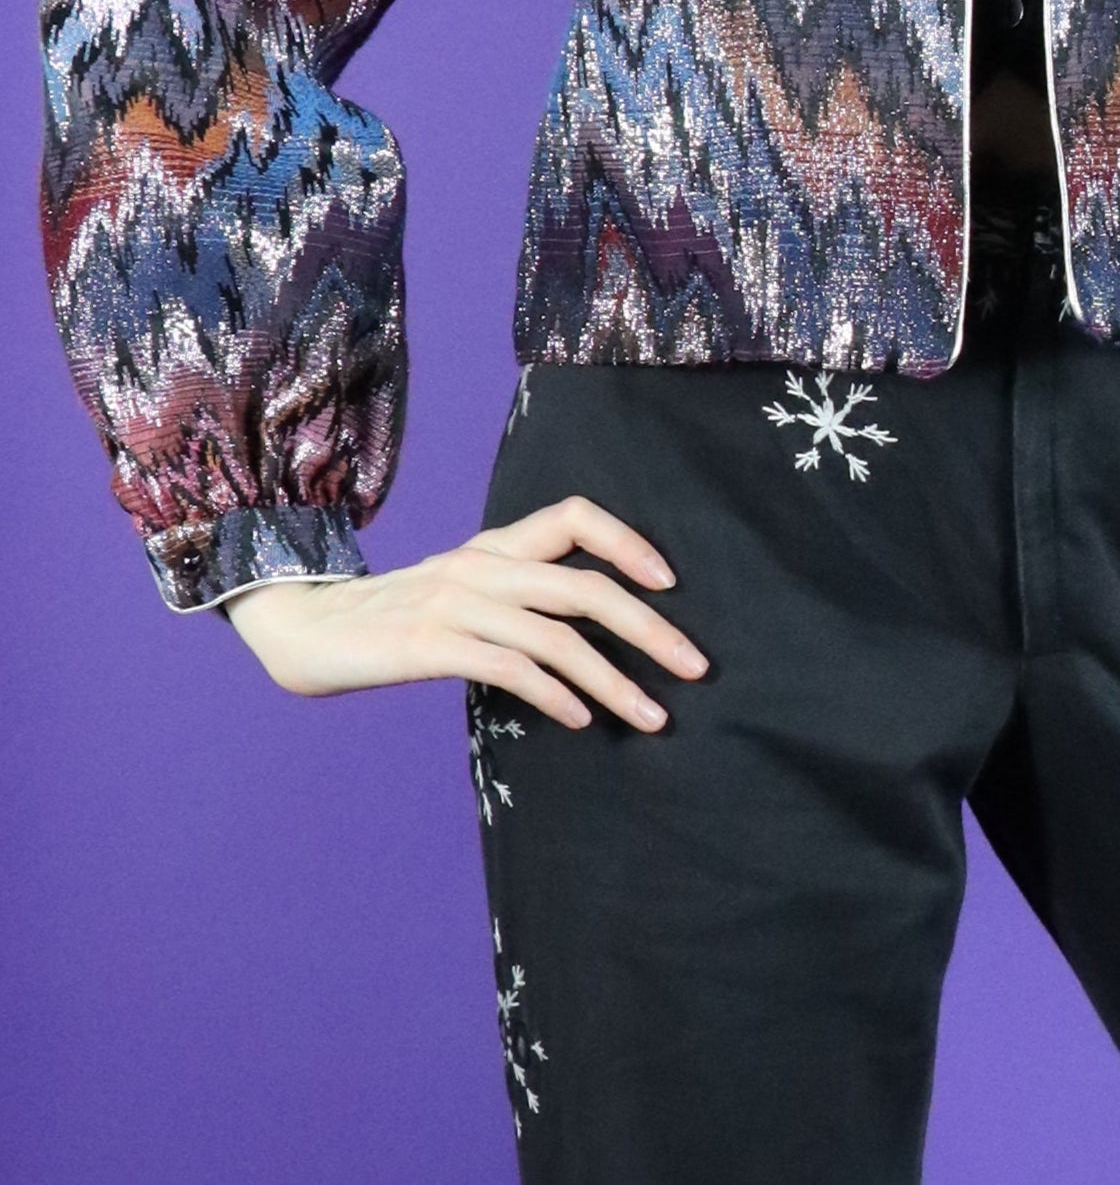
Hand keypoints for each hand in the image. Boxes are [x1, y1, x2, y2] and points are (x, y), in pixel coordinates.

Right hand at [222, 496, 709, 732]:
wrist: (305, 629)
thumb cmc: (395, 618)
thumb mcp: (461, 589)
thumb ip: (517, 595)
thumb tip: (593, 629)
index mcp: (494, 545)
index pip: (575, 517)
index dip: (629, 541)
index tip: (671, 583)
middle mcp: (483, 565)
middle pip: (586, 586)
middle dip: (650, 628)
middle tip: (696, 666)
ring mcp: (457, 603)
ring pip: (558, 637)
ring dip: (614, 680)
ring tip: (653, 716)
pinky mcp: (432, 645)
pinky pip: (511, 668)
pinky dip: (556, 695)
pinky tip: (581, 720)